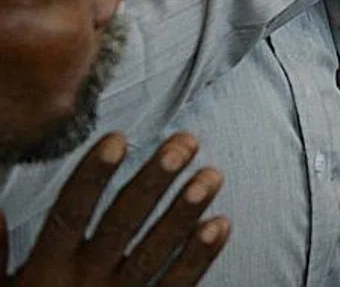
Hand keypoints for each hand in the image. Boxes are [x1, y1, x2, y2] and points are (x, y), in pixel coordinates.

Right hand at [0, 133, 228, 285]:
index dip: (92, 177)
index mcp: (45, 271)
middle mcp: (82, 283)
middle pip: (122, 225)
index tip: (117, 139)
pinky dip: (200, 257)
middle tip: (185, 143)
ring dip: (185, 212)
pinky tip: (221, 224)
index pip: (69, 215)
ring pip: (154, 253)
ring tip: (212, 174)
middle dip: (154, 181)